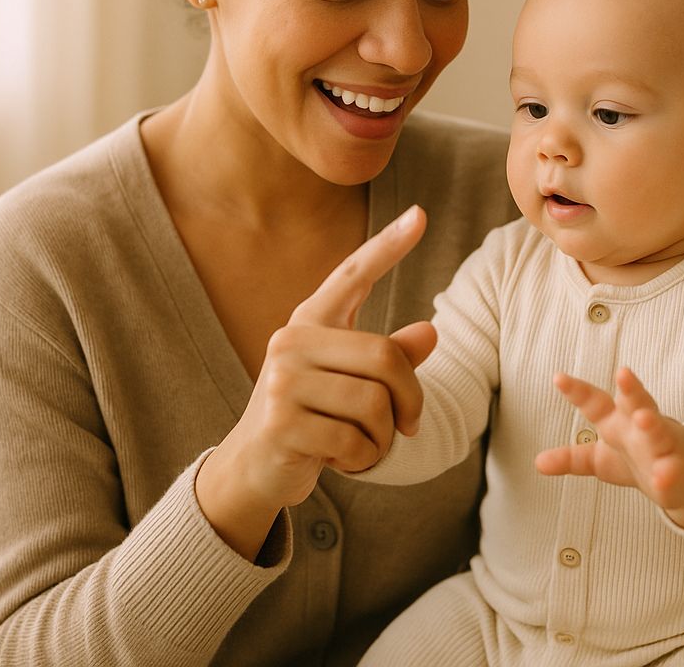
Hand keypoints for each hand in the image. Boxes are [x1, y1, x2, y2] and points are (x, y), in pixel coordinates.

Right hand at [196, 205, 437, 559]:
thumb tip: (432, 332)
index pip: (353, 275)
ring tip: (366, 444)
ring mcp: (282, 382)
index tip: (420, 214)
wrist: (252, 469)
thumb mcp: (348, 381)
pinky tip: (345, 461)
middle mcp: (291, 341)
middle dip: (409, 399)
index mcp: (310, 321)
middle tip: (408, 424)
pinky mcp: (280, 424)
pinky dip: (364, 460)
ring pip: (375, 404)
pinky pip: (354, 442)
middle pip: (385, 356)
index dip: (388, 246)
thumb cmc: (310, 416)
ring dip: (383, 437)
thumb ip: (389, 358)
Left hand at [534, 367, 683, 529]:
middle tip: (623, 373)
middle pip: (636, 401)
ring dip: (651, 424)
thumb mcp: (599, 459)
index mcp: (616, 419)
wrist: (681, 475)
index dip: (577, 390)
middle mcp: (640, 424)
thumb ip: (571, 458)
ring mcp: (662, 443)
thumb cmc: (636, 456)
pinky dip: (667, 474)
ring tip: (644, 420)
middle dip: (630, 388)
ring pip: (658, 430)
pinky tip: (662, 478)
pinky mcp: (678, 467)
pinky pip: (673, 470)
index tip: (558, 378)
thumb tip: (538, 463)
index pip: (595, 401)